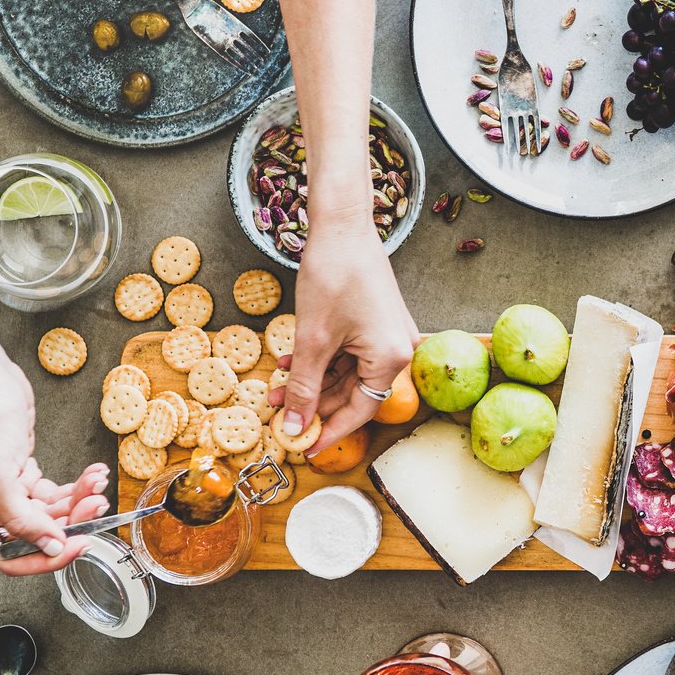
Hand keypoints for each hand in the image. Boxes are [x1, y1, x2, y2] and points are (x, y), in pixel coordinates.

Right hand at [0, 359, 109, 574]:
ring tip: (97, 483)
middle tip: (97, 504)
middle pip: (39, 534)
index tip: (78, 544)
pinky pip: (56, 492)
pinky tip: (92, 474)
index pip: (10, 557)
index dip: (47, 557)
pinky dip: (77, 485)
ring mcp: (7, 493)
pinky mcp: (25, 475)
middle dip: (72, 520)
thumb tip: (50, 546)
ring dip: (79, 500)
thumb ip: (22, 518)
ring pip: (53, 513)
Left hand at [276, 216, 416, 455]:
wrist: (343, 227)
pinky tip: (291, 364)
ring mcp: (387, 337)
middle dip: (314, 404)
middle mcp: (397, 351)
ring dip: (312, 383)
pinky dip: (320, 362)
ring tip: (277, 390)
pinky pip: (347, 355)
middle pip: (354, 394)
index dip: (330, 431)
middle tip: (281, 416)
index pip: (361, 410)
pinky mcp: (374, 325)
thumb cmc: (334, 274)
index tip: (304, 447)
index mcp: (391, 358)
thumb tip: (295, 426)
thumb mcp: (313, 338)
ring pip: (346, 375)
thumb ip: (305, 387)